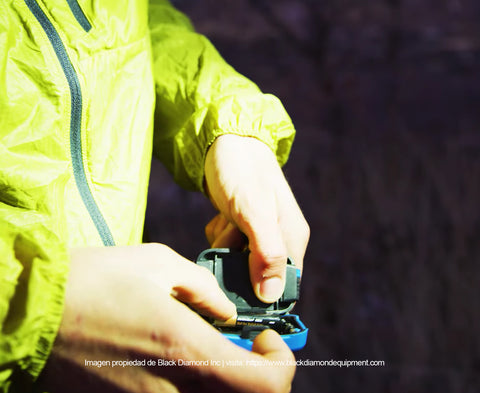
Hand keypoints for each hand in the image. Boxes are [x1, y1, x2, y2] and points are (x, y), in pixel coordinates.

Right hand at [38, 245, 294, 392]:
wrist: (30, 314)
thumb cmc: (94, 280)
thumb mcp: (157, 264)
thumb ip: (204, 289)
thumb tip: (227, 313)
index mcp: (185, 349)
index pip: (265, 386)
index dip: (279, 364)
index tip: (265, 338)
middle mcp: (172, 390)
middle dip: (254, 374)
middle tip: (244, 346)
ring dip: (224, 379)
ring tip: (207, 348)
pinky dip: (193, 383)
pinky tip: (174, 359)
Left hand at [204, 135, 309, 302]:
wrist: (223, 141)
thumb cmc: (241, 171)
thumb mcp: (253, 211)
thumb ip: (266, 253)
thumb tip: (270, 296)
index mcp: (292, 238)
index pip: (282, 287)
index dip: (258, 292)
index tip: (235, 280)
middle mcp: (280, 239)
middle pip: (255, 277)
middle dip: (235, 263)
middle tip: (230, 234)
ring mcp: (260, 233)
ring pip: (237, 263)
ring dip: (223, 247)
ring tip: (226, 220)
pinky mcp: (243, 227)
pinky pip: (227, 247)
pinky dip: (218, 235)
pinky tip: (221, 216)